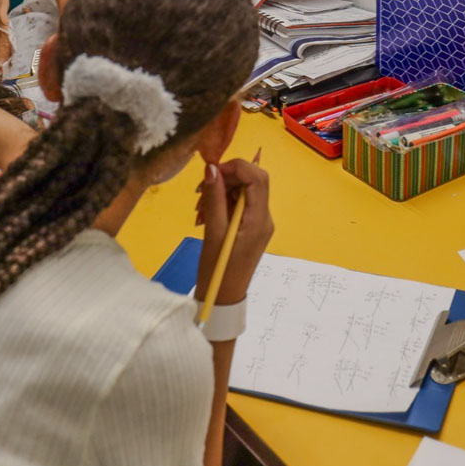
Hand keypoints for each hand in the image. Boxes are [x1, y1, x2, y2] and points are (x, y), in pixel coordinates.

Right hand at [194, 159, 274, 305]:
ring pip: (244, 192)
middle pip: (252, 182)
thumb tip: (211, 168)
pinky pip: (240, 205)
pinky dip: (223, 202)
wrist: (223, 298)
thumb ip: (214, 198)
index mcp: (259, 219)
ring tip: (200, 207)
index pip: (258, 178)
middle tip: (200, 191)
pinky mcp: (251, 228)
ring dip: (221, 191)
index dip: (236, 167)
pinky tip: (206, 213)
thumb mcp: (213, 231)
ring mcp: (259, 223)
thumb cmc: (218, 269)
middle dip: (226, 179)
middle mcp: (265, 218)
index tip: (212, 172)